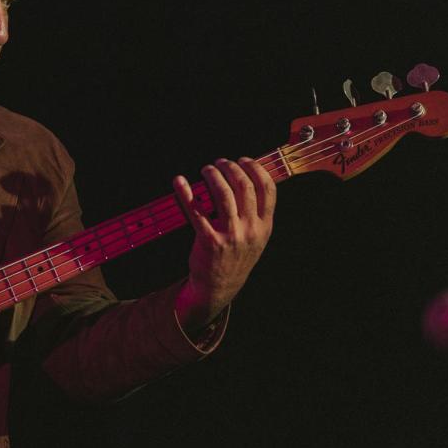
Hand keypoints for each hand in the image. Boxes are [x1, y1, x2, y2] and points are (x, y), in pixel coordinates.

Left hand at [172, 157, 275, 330]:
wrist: (218, 287)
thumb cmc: (235, 256)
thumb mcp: (255, 238)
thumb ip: (256, 213)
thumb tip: (248, 178)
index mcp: (264, 227)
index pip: (267, 189)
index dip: (255, 169)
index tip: (242, 160)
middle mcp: (250, 230)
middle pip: (244, 187)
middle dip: (231, 168)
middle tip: (219, 163)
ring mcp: (230, 236)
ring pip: (223, 194)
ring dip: (213, 175)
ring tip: (207, 169)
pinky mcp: (208, 241)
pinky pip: (196, 211)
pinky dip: (185, 193)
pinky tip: (179, 181)